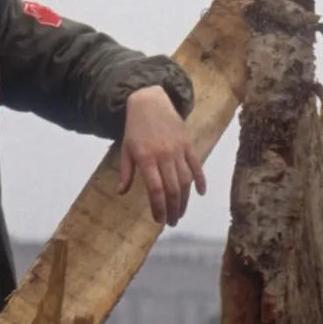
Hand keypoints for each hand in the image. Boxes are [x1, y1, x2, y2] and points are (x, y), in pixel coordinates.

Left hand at [118, 85, 205, 225]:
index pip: (155, 189)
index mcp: (146, 158)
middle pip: (172, 188)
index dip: (159, 207)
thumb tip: (122, 192)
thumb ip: (126, 171)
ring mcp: (178, 150)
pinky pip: (196, 165)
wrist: (151, 101)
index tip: (159, 220)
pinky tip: (201, 193)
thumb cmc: (135, 128)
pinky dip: (200, 180)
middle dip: (173, 208)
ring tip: (181, 212)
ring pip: (185, 180)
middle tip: (173, 221)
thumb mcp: (126, 149)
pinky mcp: (189, 144)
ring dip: (185, 199)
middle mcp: (164, 156)